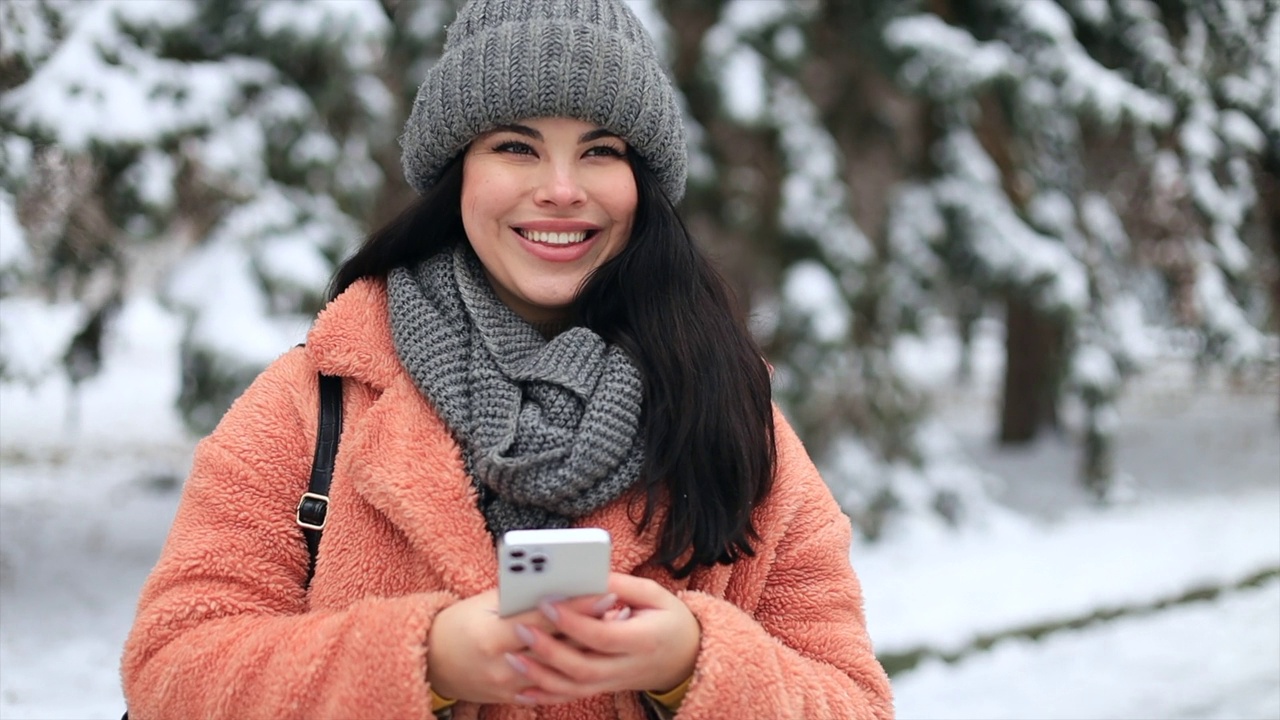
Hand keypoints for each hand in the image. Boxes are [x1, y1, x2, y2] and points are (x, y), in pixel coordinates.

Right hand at [425, 588, 617, 704]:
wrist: (430, 661)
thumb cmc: (459, 622)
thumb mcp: (484, 602)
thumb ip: (520, 597)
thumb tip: (559, 582)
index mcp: (492, 633)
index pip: (545, 618)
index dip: (578, 607)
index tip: (605, 594)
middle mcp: (501, 663)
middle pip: (557, 645)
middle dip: (591, 628)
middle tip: (619, 612)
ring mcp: (507, 685)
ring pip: (558, 669)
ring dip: (586, 649)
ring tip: (610, 631)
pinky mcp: (510, 697)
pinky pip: (548, 687)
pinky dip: (569, 670)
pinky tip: (589, 656)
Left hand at [506, 572, 700, 704]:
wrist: (687, 658)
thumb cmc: (670, 620)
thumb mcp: (655, 595)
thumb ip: (622, 585)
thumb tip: (587, 574)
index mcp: (643, 640)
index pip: (602, 635)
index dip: (573, 621)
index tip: (547, 602)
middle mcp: (627, 667)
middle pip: (583, 667)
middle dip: (549, 650)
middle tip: (521, 629)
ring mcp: (615, 682)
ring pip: (574, 687)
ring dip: (541, 676)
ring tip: (514, 658)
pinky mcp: (604, 688)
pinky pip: (573, 696)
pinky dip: (546, 695)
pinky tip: (522, 690)